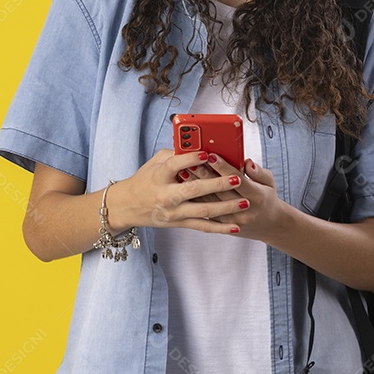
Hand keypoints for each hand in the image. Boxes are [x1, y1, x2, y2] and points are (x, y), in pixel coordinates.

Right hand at [104, 150, 246, 234]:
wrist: (127, 207)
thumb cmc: (145, 179)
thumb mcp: (155, 162)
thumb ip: (177, 154)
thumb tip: (201, 145)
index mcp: (159, 176)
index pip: (175, 165)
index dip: (191, 159)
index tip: (208, 153)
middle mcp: (166, 195)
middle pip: (194, 190)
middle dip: (218, 184)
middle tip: (237, 178)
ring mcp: (173, 212)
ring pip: (203, 211)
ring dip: (226, 207)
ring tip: (245, 202)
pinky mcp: (179, 223)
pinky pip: (202, 227)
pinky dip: (220, 228)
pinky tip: (236, 226)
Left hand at [183, 155, 285, 240]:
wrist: (268, 225)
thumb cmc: (266, 199)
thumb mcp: (269, 183)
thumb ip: (258, 172)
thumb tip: (247, 163)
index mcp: (256, 196)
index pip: (237, 179)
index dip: (223, 167)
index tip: (211, 156)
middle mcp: (243, 209)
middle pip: (219, 190)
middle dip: (203, 174)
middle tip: (190, 161)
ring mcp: (231, 219)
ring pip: (209, 201)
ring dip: (195, 186)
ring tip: (182, 172)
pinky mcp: (222, 224)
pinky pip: (205, 211)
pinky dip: (194, 198)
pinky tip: (184, 188)